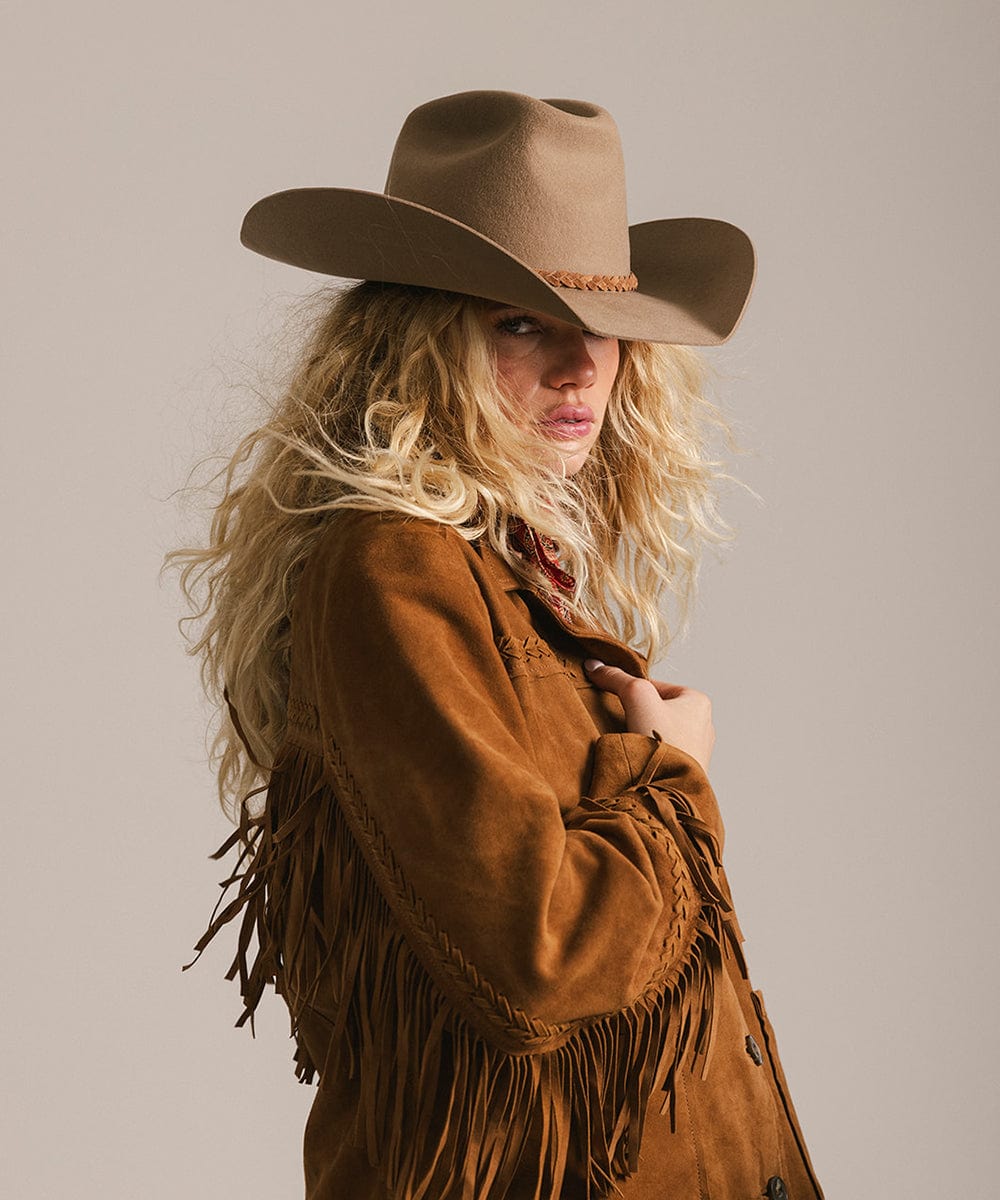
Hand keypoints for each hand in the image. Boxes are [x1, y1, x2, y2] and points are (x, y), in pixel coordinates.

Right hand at [583, 660, 714, 772]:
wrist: (669, 789)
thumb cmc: (662, 740)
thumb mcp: (636, 697)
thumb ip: (616, 678)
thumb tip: (595, 666)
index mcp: (699, 701)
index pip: (656, 686)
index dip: (632, 691)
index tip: (617, 702)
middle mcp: (703, 724)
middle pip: (658, 709)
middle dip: (638, 715)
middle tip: (622, 723)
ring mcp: (697, 750)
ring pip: (660, 732)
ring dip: (643, 735)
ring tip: (631, 743)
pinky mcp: (688, 770)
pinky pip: (663, 753)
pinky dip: (649, 754)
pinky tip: (639, 759)